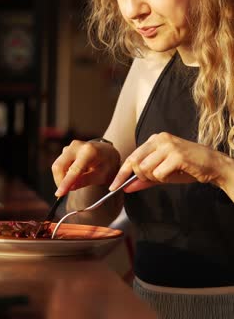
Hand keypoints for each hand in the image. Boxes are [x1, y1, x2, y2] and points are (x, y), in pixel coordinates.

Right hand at [52, 139, 119, 196]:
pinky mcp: (66, 149)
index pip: (74, 170)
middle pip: (59, 166)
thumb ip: (85, 181)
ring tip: (76, 180)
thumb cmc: (107, 164)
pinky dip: (63, 172)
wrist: (108, 151)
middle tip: (67, 191)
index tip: (59, 194)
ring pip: (57, 165)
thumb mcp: (101, 175)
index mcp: (89, 151)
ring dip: (62, 177)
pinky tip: (75, 174)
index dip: (65, 183)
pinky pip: (59, 164)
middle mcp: (77, 146)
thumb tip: (70, 187)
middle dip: (59, 181)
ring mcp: (70, 146)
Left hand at [109, 132, 228, 193]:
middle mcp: (159, 138)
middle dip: (141, 176)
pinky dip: (165, 179)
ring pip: (146, 169)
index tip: (113, 187)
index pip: (131, 157)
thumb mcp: (162, 173)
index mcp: (154, 139)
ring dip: (155, 178)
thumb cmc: (187, 168)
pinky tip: (175, 173)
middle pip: (135, 163)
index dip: (121, 173)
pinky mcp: (176, 155)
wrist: (212, 165)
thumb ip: (144, 179)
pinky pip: (159, 174)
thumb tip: (126, 187)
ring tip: (169, 174)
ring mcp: (168, 145)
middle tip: (157, 178)